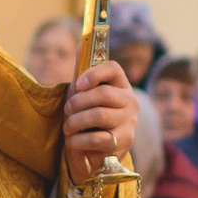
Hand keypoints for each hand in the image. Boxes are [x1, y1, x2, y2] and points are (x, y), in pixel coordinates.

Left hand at [61, 60, 136, 180]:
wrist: (95, 154)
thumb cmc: (88, 118)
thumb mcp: (84, 94)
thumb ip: (82, 71)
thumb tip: (79, 43)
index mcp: (121, 86)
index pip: (113, 69)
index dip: (94, 73)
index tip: (78, 84)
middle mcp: (130, 102)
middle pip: (103, 94)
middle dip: (78, 102)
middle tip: (66, 111)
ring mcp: (129, 123)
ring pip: (99, 115)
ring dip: (75, 122)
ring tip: (67, 127)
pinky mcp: (122, 143)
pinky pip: (97, 138)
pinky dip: (78, 140)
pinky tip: (72, 141)